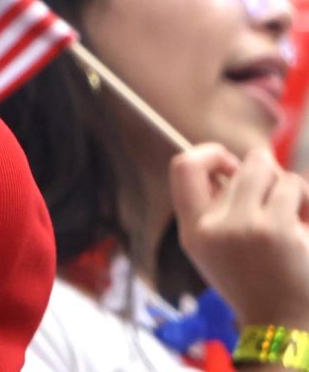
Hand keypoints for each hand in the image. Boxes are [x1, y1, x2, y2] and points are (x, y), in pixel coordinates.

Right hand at [171, 142, 308, 329]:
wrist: (284, 326)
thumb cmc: (253, 283)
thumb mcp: (214, 250)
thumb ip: (213, 208)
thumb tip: (230, 164)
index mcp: (193, 231)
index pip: (184, 166)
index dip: (209, 154)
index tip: (231, 166)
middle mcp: (214, 227)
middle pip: (241, 166)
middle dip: (262, 174)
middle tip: (272, 200)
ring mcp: (245, 227)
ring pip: (269, 169)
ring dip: (285, 186)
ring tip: (292, 213)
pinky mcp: (279, 230)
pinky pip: (294, 186)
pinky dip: (304, 198)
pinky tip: (305, 224)